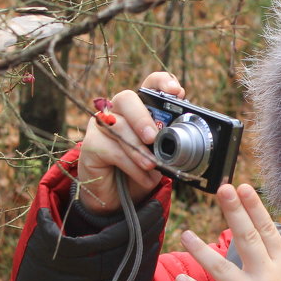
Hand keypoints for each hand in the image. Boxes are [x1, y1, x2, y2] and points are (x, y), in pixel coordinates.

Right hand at [75, 71, 184, 213]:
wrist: (120, 198)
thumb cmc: (142, 170)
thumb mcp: (162, 155)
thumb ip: (171, 141)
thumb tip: (188, 138)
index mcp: (142, 107)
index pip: (150, 84)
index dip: (162, 82)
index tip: (176, 92)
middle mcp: (119, 110)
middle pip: (127, 99)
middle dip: (142, 117)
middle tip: (153, 137)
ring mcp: (102, 125)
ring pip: (118, 125)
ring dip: (137, 148)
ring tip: (152, 165)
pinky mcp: (91, 143)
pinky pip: (110, 149)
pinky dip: (130, 164)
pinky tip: (143, 176)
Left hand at [175, 183, 280, 280]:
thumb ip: (279, 266)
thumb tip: (264, 245)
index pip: (267, 230)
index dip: (254, 207)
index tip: (242, 187)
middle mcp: (268, 279)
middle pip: (248, 238)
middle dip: (234, 211)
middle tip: (222, 188)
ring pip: (221, 267)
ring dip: (200, 249)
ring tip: (185, 234)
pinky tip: (181, 278)